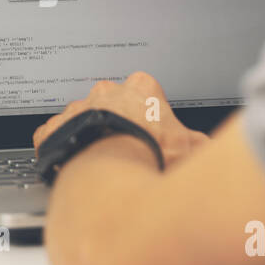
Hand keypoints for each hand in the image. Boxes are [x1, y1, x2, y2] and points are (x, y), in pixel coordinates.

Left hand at [32, 71, 210, 167]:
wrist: (110, 175)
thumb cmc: (149, 156)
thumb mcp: (191, 148)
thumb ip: (201, 143)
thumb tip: (211, 147)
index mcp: (141, 89)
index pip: (146, 91)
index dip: (150, 114)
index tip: (152, 131)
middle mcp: (106, 93)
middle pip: (112, 102)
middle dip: (118, 121)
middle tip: (126, 148)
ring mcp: (77, 109)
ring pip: (82, 118)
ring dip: (89, 135)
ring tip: (100, 162)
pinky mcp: (53, 129)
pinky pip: (54, 135)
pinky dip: (60, 148)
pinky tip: (72, 164)